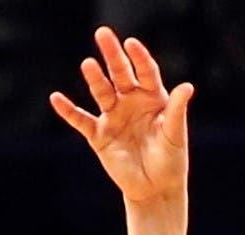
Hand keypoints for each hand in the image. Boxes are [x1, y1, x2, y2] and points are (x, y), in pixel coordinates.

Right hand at [49, 27, 193, 204]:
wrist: (155, 189)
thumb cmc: (170, 159)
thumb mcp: (175, 134)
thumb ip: (177, 110)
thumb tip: (187, 87)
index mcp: (152, 98)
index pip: (145, 72)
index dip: (138, 57)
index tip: (131, 43)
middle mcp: (130, 102)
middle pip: (120, 74)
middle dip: (112, 55)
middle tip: (103, 34)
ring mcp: (113, 117)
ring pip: (102, 92)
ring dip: (95, 78)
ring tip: (88, 64)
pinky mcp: (99, 135)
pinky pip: (81, 120)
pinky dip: (68, 111)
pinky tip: (57, 98)